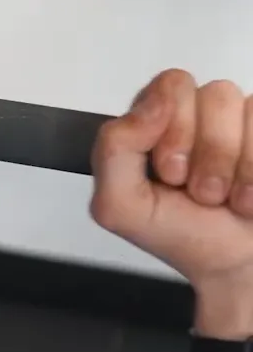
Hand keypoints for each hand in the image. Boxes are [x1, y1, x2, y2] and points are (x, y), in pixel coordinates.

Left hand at [91, 69, 252, 319]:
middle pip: (210, 92)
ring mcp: (243, 122)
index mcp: (156, 123)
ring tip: (224, 196)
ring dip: (232, 166)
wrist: (235, 265)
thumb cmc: (180, 234)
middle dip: (205, 151)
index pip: (168, 86)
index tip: (169, 171)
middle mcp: (201, 114)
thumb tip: (150, 105)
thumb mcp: (120, 205)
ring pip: (243, 107)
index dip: (171, 128)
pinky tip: (249, 196)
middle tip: (197, 189)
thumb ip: (113, 148)